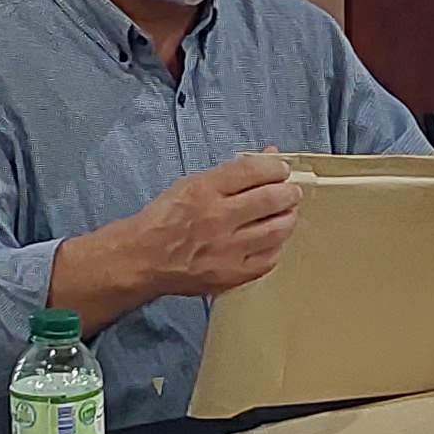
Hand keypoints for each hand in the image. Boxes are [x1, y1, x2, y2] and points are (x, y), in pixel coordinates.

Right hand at [120, 151, 306, 297]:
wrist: (142, 259)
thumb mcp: (191, 184)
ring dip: (288, 217)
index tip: (280, 170)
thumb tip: (268, 157)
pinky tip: (272, 240)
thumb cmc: (165, 219)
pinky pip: (269, 259)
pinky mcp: (231, 275)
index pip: (253, 171)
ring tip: (286, 214)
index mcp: (204, 191)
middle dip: (289, 192)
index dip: (275, 167)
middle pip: (272, 199)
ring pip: (277, 230)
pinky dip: (277, 246)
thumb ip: (231, 173)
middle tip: (291, 193)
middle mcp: (218, 219)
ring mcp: (227, 250)